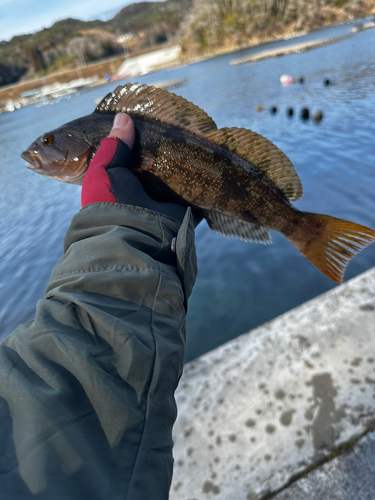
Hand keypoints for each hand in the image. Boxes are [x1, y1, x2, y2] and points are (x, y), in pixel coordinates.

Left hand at [81, 113, 202, 225]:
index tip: (150, 122)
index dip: (140, 142)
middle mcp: (145, 193)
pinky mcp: (185, 209)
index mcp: (123, 184)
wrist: (134, 235)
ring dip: (185, 162)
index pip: (134, 159)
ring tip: (195, 135)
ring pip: (179, 176)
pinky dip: (203, 178)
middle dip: (166, 150)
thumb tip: (123, 116)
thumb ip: (113, 145)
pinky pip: (197, 190)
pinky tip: (208, 157)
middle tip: (177, 125)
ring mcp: (166, 202)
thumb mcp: (103, 170)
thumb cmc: (111, 202)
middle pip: (159, 166)